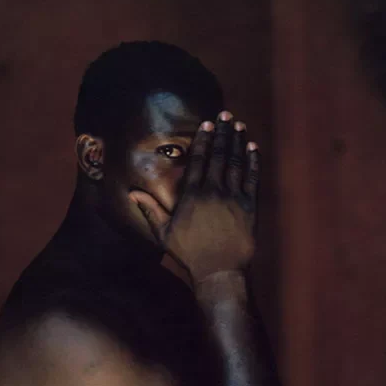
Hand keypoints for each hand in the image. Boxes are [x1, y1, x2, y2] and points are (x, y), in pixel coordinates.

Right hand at [129, 111, 259, 283]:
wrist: (219, 271)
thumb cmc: (189, 254)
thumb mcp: (164, 234)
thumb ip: (150, 210)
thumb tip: (131, 193)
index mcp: (192, 195)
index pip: (198, 160)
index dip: (203, 140)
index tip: (206, 124)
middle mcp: (213, 191)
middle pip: (218, 155)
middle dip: (222, 133)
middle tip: (226, 115)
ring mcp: (233, 197)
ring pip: (236, 162)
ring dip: (237, 141)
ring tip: (239, 125)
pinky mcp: (250, 207)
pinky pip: (253, 178)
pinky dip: (254, 161)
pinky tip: (253, 147)